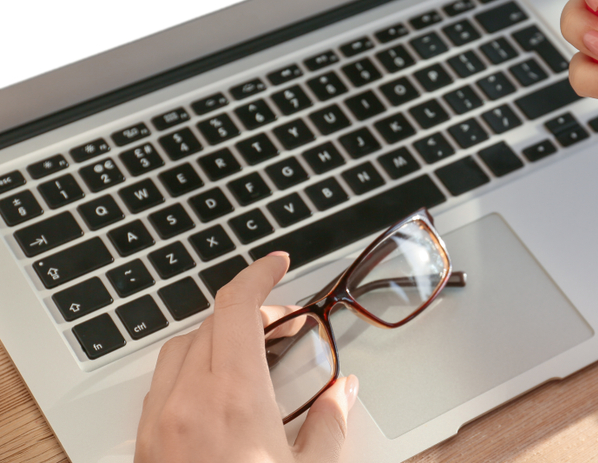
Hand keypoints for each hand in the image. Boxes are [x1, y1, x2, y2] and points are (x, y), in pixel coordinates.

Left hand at [136, 252, 358, 462]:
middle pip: (212, 322)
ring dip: (215, 338)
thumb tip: (342, 393)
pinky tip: (214, 392)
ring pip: (180, 349)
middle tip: (283, 325)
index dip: (259, 274)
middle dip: (250, 311)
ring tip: (248, 353)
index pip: (237, 306)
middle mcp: (188, 402)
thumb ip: (330, 423)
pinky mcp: (143, 446)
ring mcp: (159, 423)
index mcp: (235, 398)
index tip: (277, 264)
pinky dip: (188, 370)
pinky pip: (160, 386)